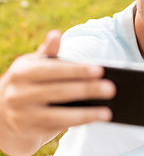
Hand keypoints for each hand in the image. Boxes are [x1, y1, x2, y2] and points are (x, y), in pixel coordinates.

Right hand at [0, 30, 115, 154]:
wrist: (2, 113)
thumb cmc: (27, 82)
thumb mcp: (32, 65)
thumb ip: (47, 52)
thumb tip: (55, 34)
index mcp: (22, 72)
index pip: (53, 70)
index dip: (77, 71)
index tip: (100, 70)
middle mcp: (19, 94)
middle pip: (59, 92)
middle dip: (87, 90)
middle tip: (111, 88)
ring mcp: (23, 115)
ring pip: (59, 114)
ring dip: (86, 113)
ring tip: (107, 112)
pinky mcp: (29, 130)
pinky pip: (58, 127)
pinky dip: (78, 123)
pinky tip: (95, 119)